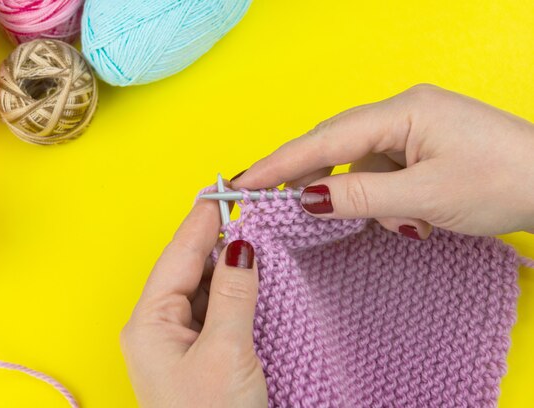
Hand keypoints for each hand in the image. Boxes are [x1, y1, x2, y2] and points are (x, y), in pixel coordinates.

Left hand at [120, 199, 266, 407]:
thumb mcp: (226, 351)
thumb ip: (232, 292)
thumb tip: (240, 245)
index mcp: (149, 322)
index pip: (178, 255)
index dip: (202, 219)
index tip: (225, 189)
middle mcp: (158, 327)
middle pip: (189, 267)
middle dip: (218, 238)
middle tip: (251, 209)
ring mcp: (179, 341)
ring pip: (204, 286)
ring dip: (230, 263)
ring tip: (258, 236)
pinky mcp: (201, 353)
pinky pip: (216, 308)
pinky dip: (235, 290)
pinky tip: (254, 277)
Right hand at [232, 84, 533, 237]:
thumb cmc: (505, 180)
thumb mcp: (425, 195)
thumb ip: (360, 195)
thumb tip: (308, 198)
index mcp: (401, 111)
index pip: (323, 138)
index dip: (279, 162)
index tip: (243, 182)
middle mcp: (402, 113)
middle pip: (335, 145)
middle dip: (315, 181)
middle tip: (281, 208)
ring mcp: (413, 130)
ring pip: (360, 165)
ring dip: (365, 200)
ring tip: (400, 222)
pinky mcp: (422, 149)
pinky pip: (384, 175)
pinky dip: (386, 201)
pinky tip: (412, 219)